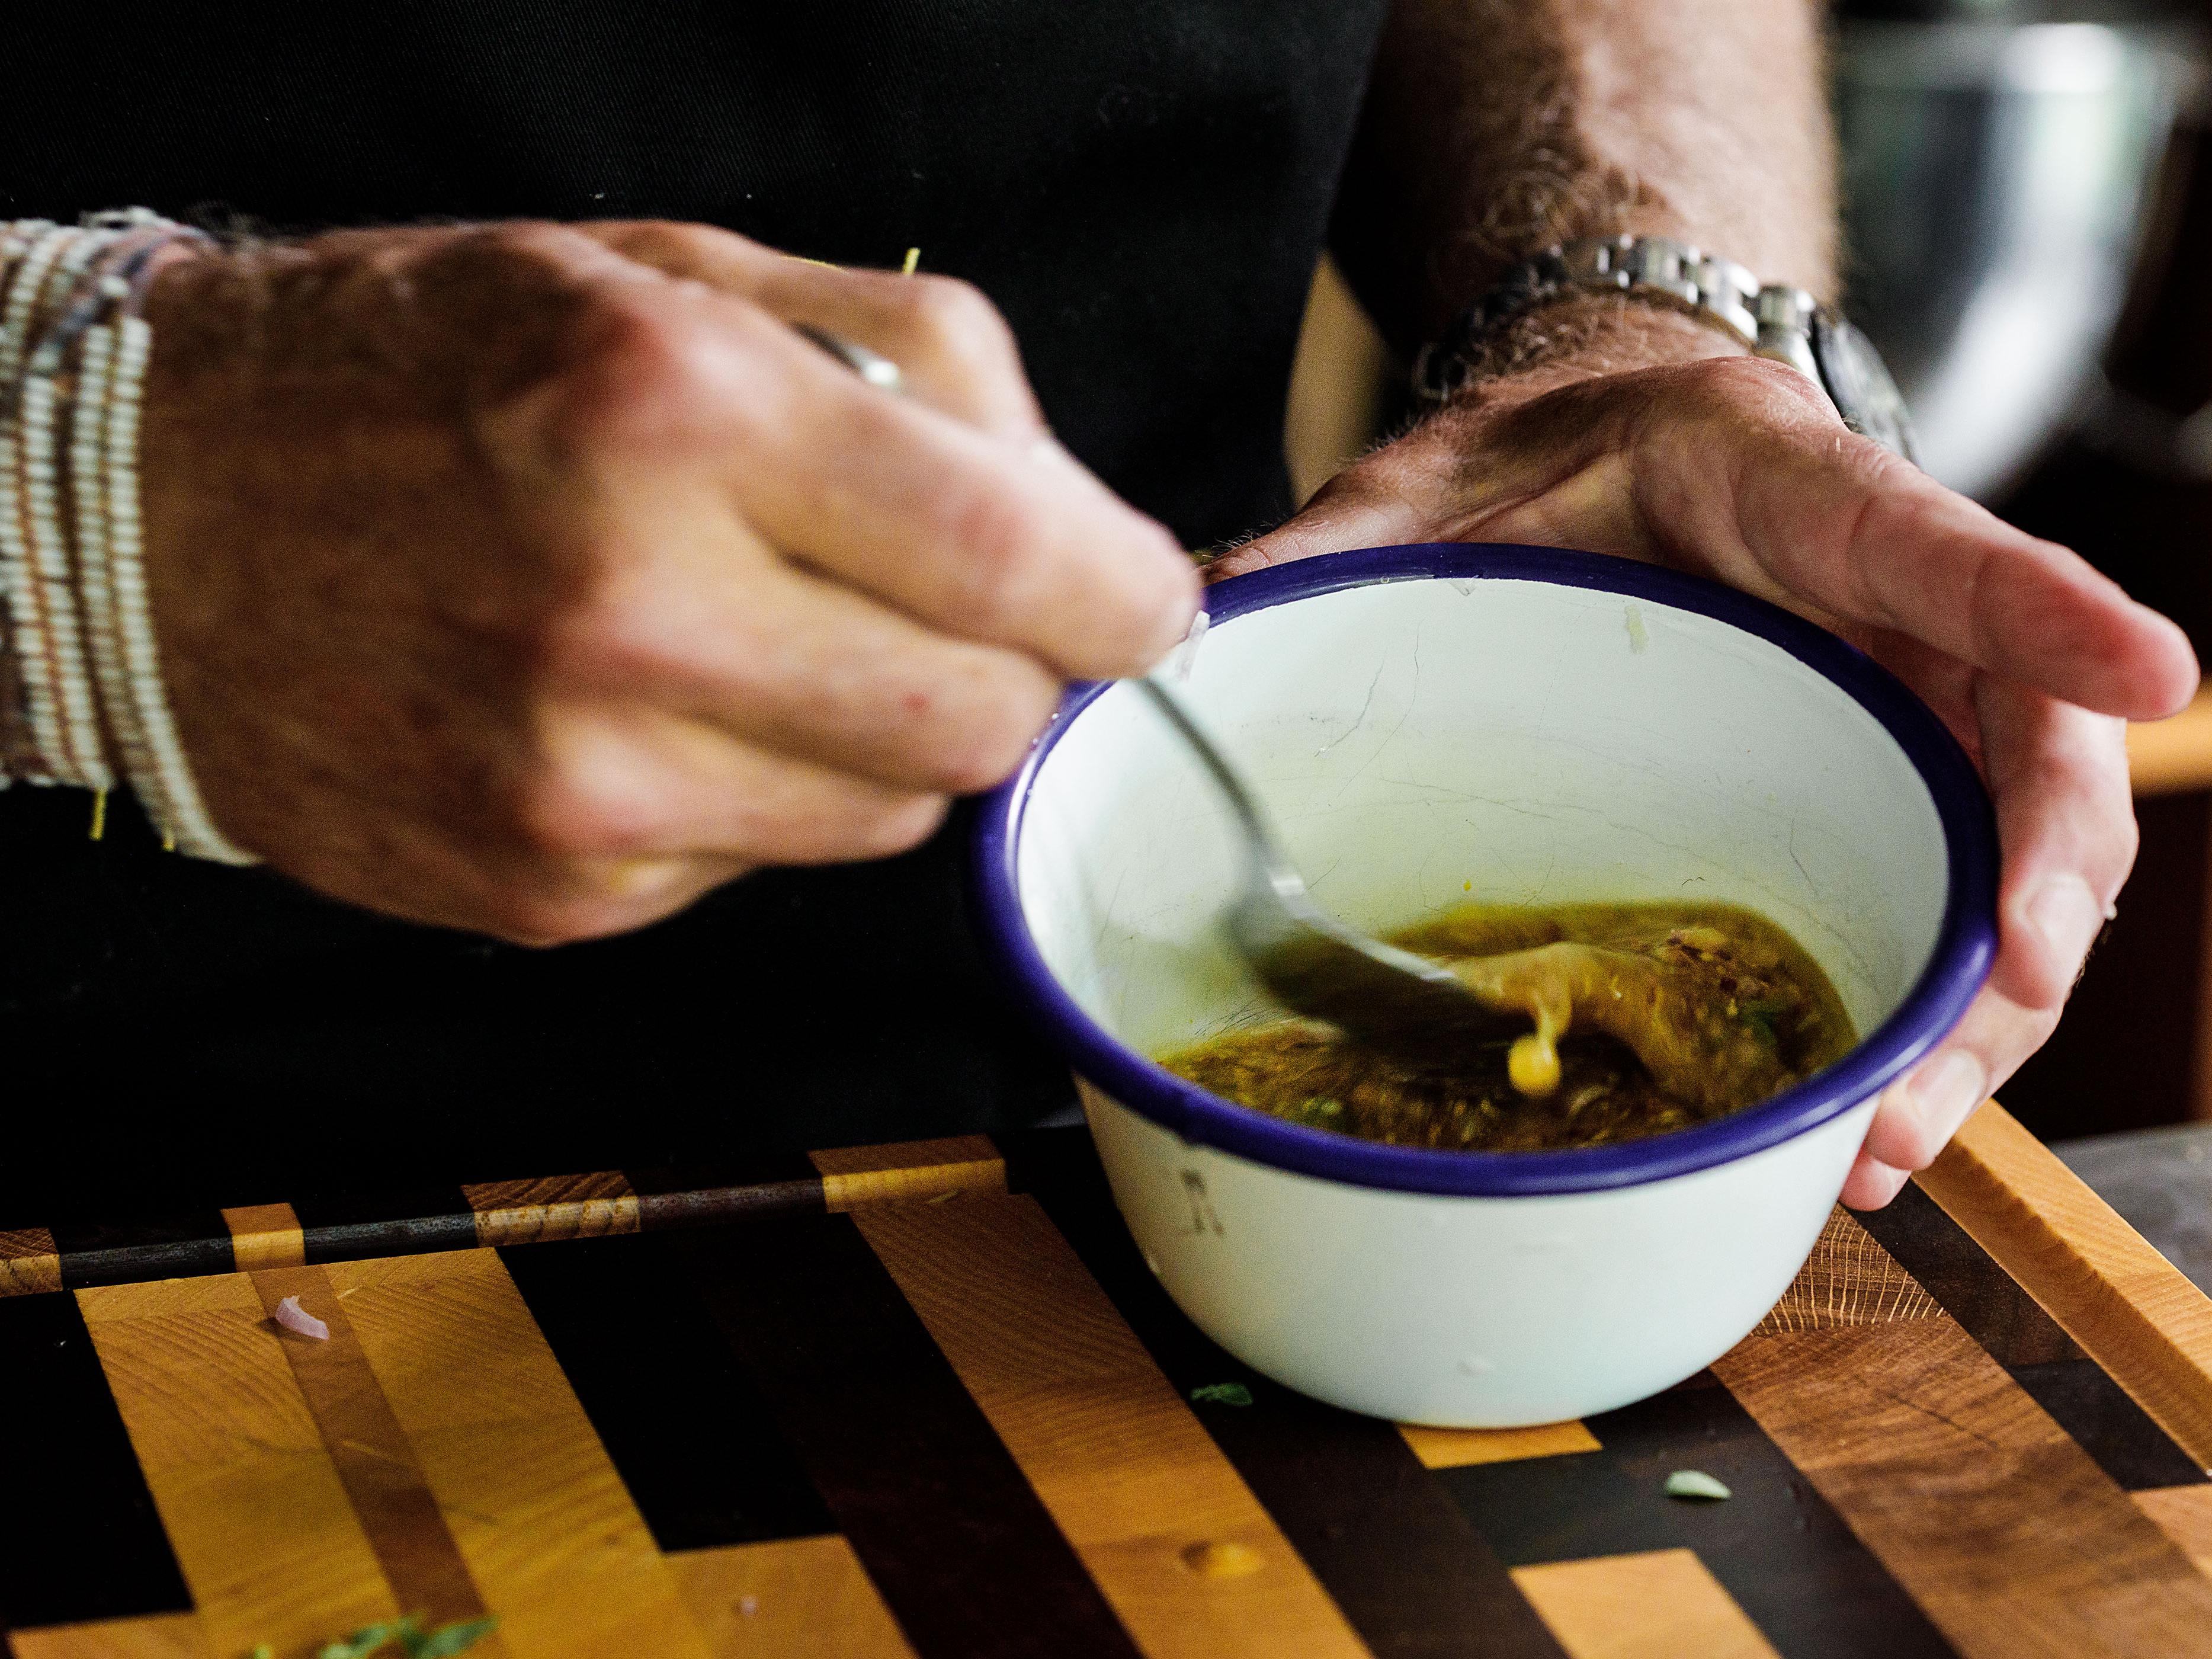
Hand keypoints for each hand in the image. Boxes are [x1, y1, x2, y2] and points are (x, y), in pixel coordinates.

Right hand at [142, 222, 1197, 941]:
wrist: (163, 518)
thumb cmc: (436, 366)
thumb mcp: (674, 277)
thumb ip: (915, 372)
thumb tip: (1085, 525)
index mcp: (681, 417)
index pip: (1018, 568)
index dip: (1123, 598)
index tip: (1137, 601)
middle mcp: (632, 616)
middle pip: (979, 727)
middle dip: (1004, 673)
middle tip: (947, 613)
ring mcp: (585, 783)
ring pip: (890, 820)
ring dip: (880, 741)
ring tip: (767, 643)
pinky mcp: (552, 893)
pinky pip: (762, 871)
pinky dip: (756, 800)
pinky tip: (657, 714)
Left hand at [1210, 308, 2198, 1206]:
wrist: (1594, 458)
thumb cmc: (1534, 465)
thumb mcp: (1426, 486)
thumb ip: (1331, 550)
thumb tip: (1182, 630)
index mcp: (1790, 491)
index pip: (1929, 542)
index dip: (2040, 606)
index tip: (2149, 674)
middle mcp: (1881, 621)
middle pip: (2014, 764)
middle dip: (2014, 916)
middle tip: (1956, 1044)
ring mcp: (1888, 721)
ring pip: (1993, 876)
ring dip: (1964, 1024)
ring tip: (1887, 1148)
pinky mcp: (1859, 804)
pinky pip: (1925, 916)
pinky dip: (1910, 1024)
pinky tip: (1853, 1126)